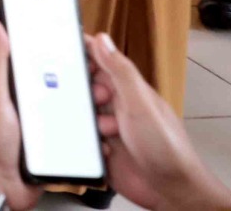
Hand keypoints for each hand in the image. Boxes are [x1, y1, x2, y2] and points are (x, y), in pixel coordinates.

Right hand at [88, 31, 230, 209]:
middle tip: (85, 100)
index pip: (99, 62)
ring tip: (99, 132)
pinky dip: (81, 142)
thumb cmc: (165, 146)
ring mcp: (107, 129)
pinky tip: (97, 149)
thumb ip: (121, 72)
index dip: (81, 54)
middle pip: (82, 88)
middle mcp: (116, 107)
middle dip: (75, 92)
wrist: (172, 192)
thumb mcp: (141, 105)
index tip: (59, 48)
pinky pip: (77, 139)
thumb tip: (101, 38)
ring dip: (80, 121)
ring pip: (76, 114)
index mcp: (128, 90)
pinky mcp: (98, 151)